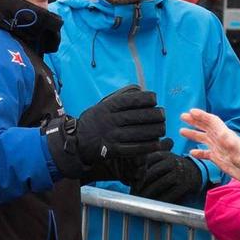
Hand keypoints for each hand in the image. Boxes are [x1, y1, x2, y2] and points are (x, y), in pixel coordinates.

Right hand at [44, 86, 166, 178]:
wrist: (77, 141)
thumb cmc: (95, 120)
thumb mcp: (102, 104)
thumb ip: (120, 97)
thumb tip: (141, 89)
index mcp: (107, 107)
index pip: (131, 100)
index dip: (146, 99)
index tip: (155, 99)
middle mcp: (109, 120)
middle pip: (138, 117)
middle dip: (155, 115)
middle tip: (163, 115)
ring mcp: (111, 136)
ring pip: (139, 133)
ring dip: (155, 131)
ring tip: (163, 128)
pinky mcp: (113, 150)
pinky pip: (135, 148)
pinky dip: (148, 146)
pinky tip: (158, 143)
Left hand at [132, 151, 202, 202]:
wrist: (194, 172)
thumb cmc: (170, 167)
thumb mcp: (161, 159)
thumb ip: (147, 162)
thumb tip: (128, 173)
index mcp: (164, 153)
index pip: (146, 161)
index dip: (136, 172)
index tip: (129, 181)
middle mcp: (172, 161)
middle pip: (151, 173)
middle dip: (140, 185)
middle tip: (132, 192)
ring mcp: (179, 173)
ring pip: (159, 185)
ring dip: (147, 194)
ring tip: (139, 199)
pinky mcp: (184, 185)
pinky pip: (169, 194)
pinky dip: (159, 200)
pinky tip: (152, 203)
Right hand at [180, 108, 239, 182]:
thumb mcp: (239, 152)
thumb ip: (231, 144)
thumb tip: (223, 135)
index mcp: (225, 134)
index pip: (212, 121)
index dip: (202, 115)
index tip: (191, 111)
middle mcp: (221, 139)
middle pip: (206, 127)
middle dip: (195, 121)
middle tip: (183, 116)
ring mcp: (219, 148)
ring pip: (204, 138)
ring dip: (193, 134)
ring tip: (182, 131)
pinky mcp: (218, 158)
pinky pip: (206, 153)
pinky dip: (198, 152)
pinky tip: (191, 153)